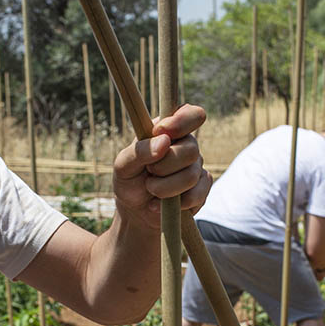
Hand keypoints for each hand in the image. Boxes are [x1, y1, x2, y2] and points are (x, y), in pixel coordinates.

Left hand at [112, 104, 211, 227]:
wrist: (135, 211)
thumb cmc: (129, 181)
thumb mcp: (123, 165)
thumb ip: (139, 151)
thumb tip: (164, 141)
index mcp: (170, 130)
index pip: (192, 114)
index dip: (181, 122)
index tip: (162, 132)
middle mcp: (187, 145)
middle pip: (191, 150)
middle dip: (163, 166)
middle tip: (149, 172)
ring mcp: (196, 168)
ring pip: (191, 175)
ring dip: (164, 187)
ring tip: (151, 189)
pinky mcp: (201, 190)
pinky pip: (196, 194)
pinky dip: (174, 202)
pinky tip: (160, 204)